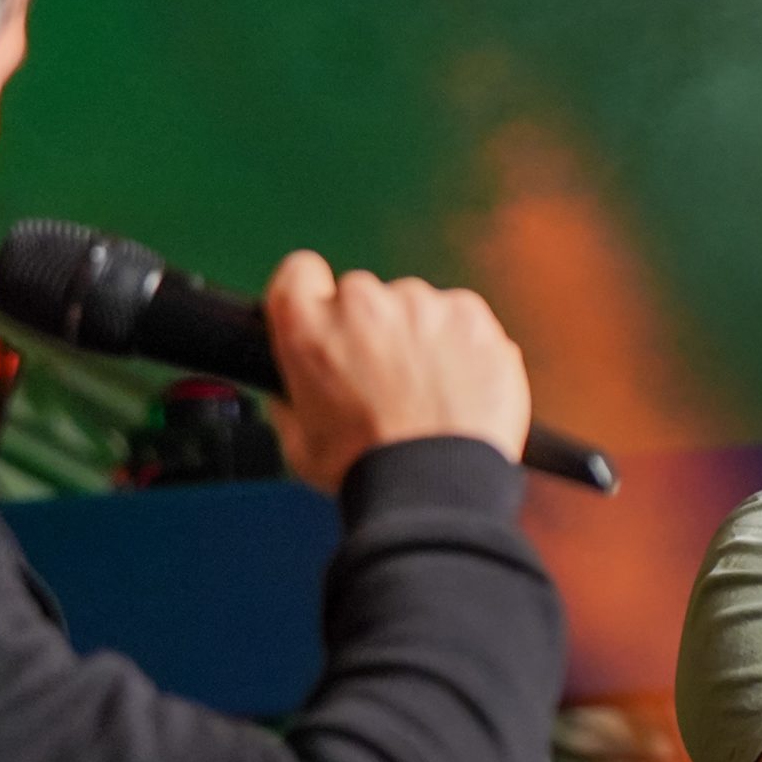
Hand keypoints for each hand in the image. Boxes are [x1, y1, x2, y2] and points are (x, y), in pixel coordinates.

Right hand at [261, 251, 531, 493]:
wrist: (436, 489)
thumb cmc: (367, 473)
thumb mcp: (299, 443)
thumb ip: (291, 400)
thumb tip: (292, 390)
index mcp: (306, 325)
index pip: (299, 272)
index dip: (314, 296)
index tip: (329, 321)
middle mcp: (361, 302)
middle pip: (363, 295)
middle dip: (373, 330)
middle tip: (389, 383)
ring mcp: (420, 304)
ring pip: (417, 307)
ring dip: (421, 337)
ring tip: (431, 395)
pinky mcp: (471, 316)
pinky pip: (463, 319)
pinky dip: (465, 345)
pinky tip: (461, 389)